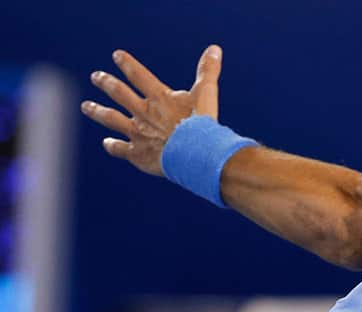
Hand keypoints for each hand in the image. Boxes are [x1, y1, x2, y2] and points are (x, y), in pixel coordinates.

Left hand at [81, 45, 222, 175]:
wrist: (195, 153)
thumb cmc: (202, 123)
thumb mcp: (206, 93)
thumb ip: (208, 71)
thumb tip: (214, 48)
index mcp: (159, 97)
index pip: (139, 76)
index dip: (128, 64)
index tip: (117, 56)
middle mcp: (144, 112)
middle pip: (119, 94)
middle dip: (106, 83)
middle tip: (96, 77)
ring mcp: (138, 133)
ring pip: (112, 119)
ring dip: (98, 111)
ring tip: (86, 106)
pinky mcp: (138, 153)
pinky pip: (120, 148)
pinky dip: (112, 146)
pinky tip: (107, 143)